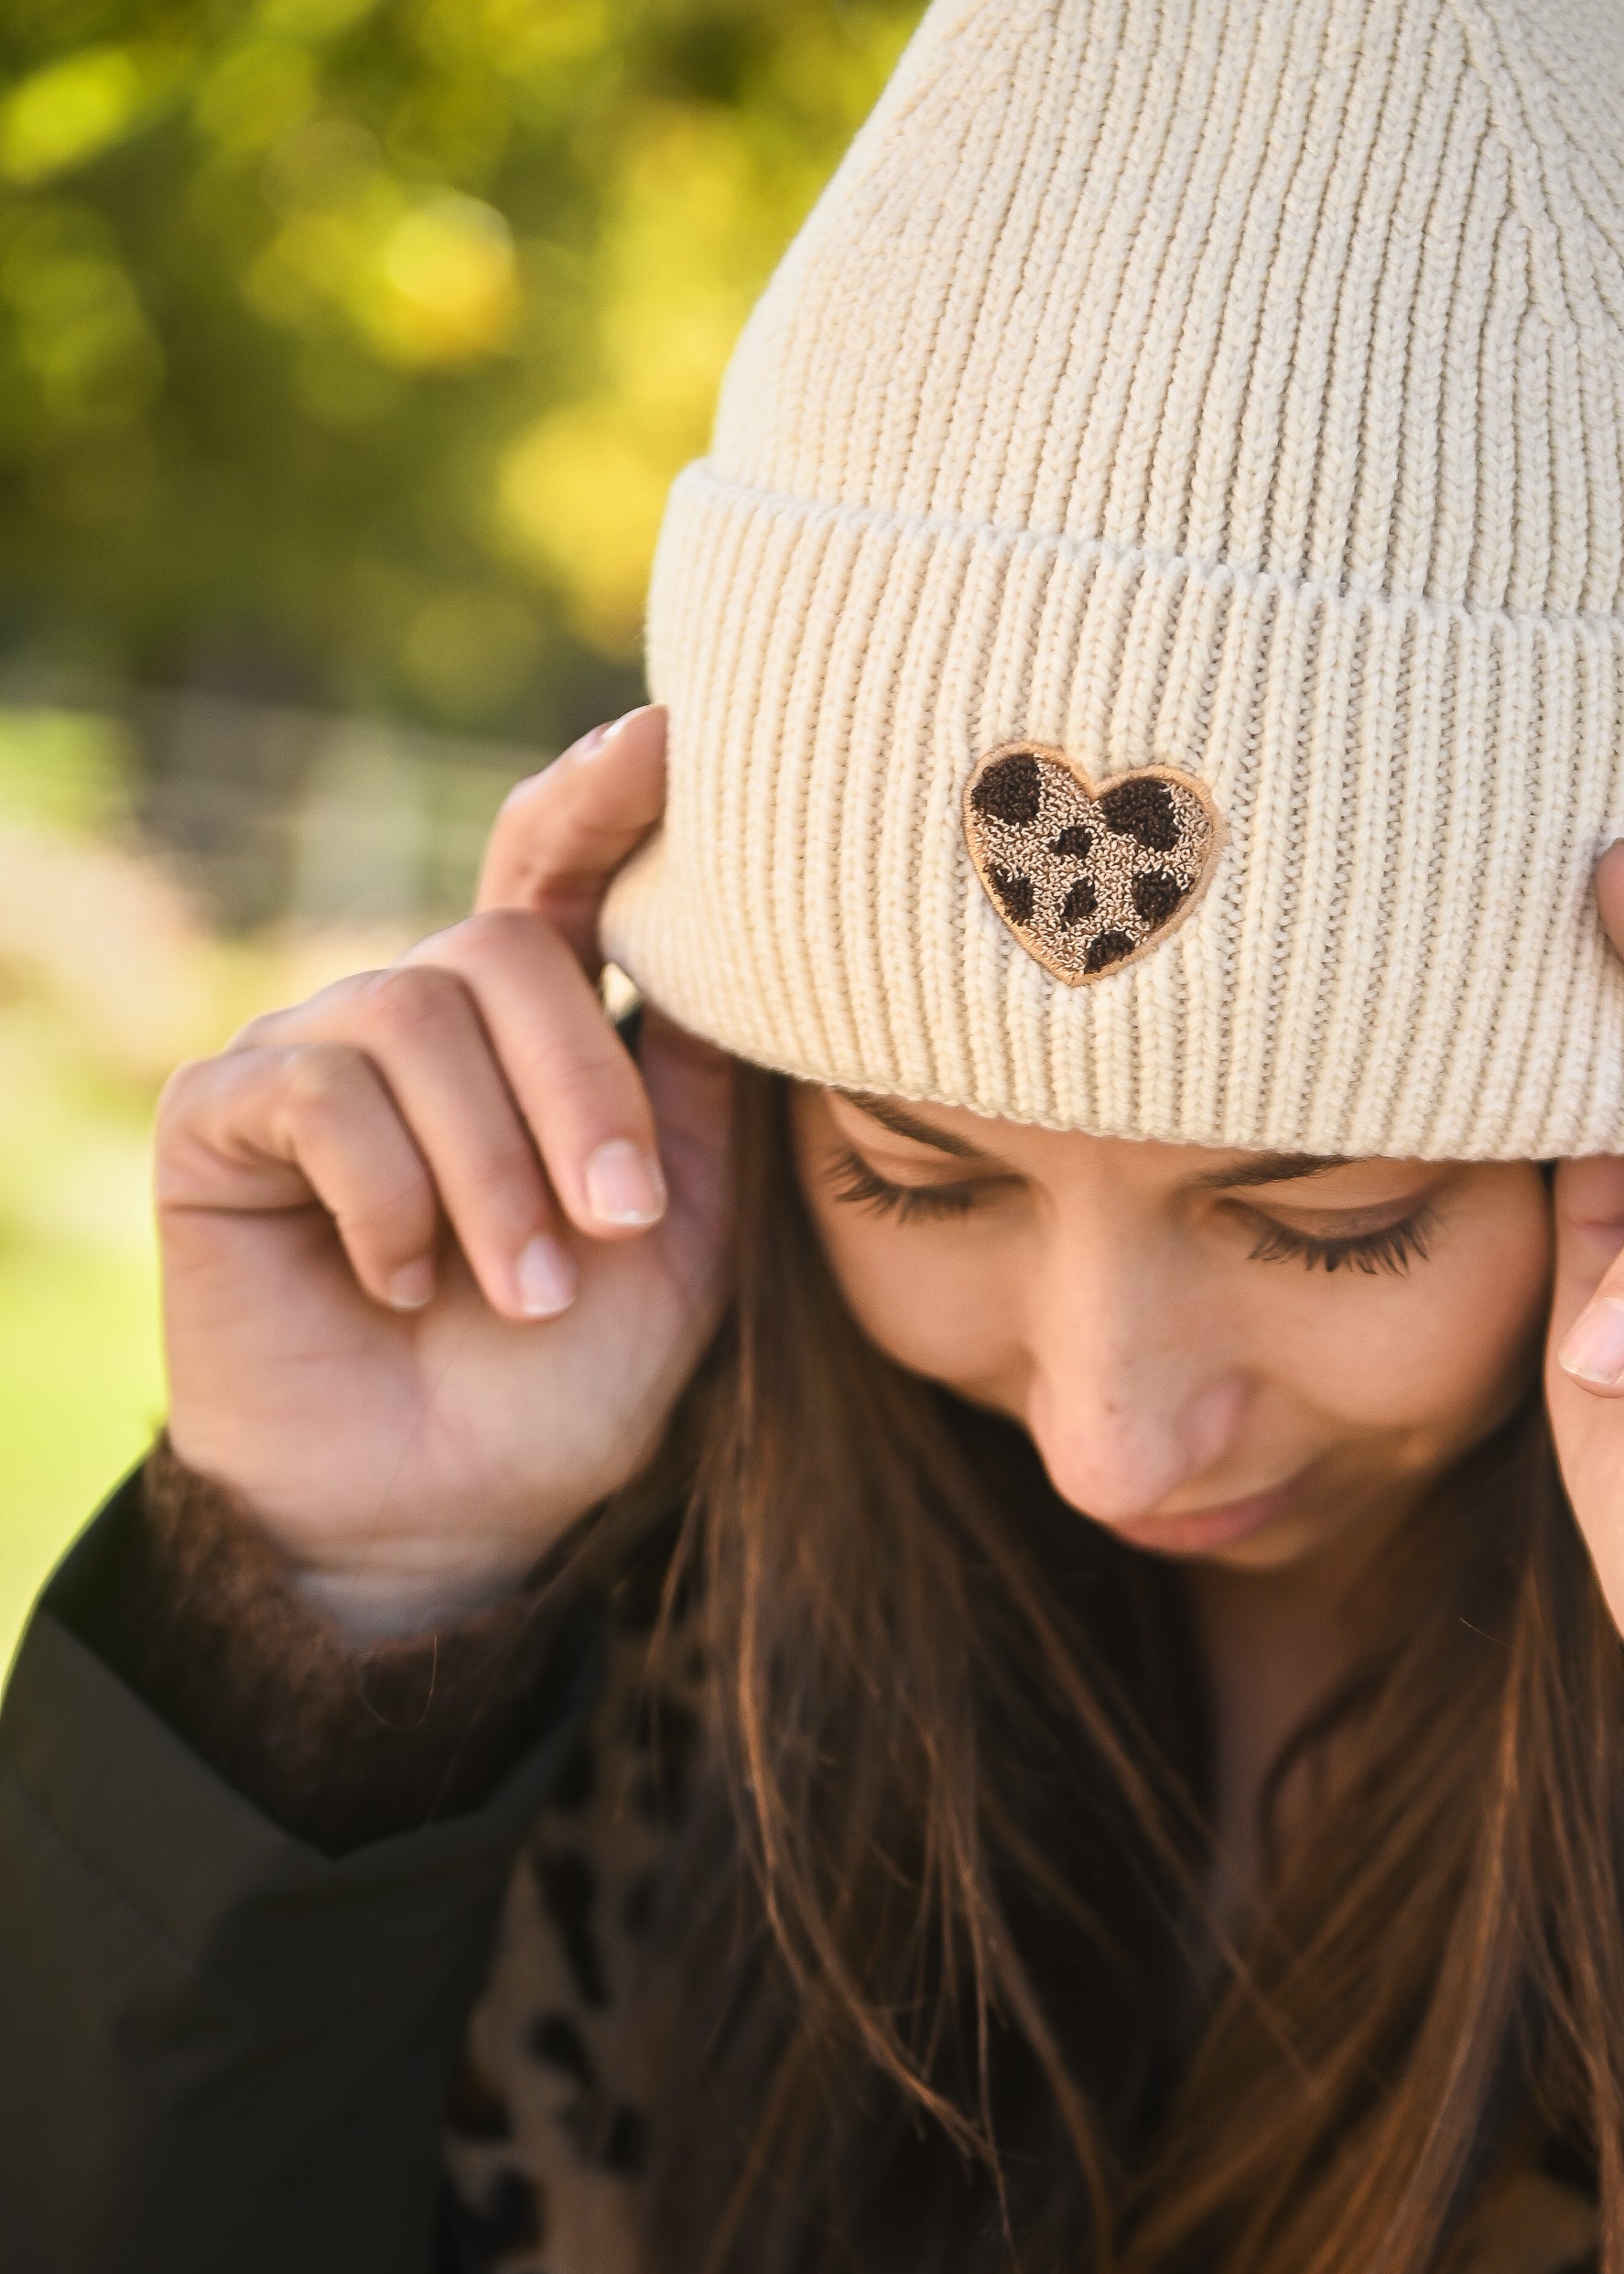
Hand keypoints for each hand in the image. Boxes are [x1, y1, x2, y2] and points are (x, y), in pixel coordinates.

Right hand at [155, 705, 733, 1638]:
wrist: (441, 1514)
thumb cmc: (563, 1385)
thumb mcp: (683, 1240)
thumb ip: (701, 1092)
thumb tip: (733, 938)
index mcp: (530, 1032)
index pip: (560, 871)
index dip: (604, 796)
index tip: (674, 739)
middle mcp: (417, 1018)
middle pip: (505, 945)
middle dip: (579, 1088)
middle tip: (621, 1224)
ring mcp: (311, 1054)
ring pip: (414, 1016)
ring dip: (492, 1172)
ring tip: (520, 1294)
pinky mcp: (220, 1116)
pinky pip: (317, 1089)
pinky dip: (386, 1197)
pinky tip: (398, 1285)